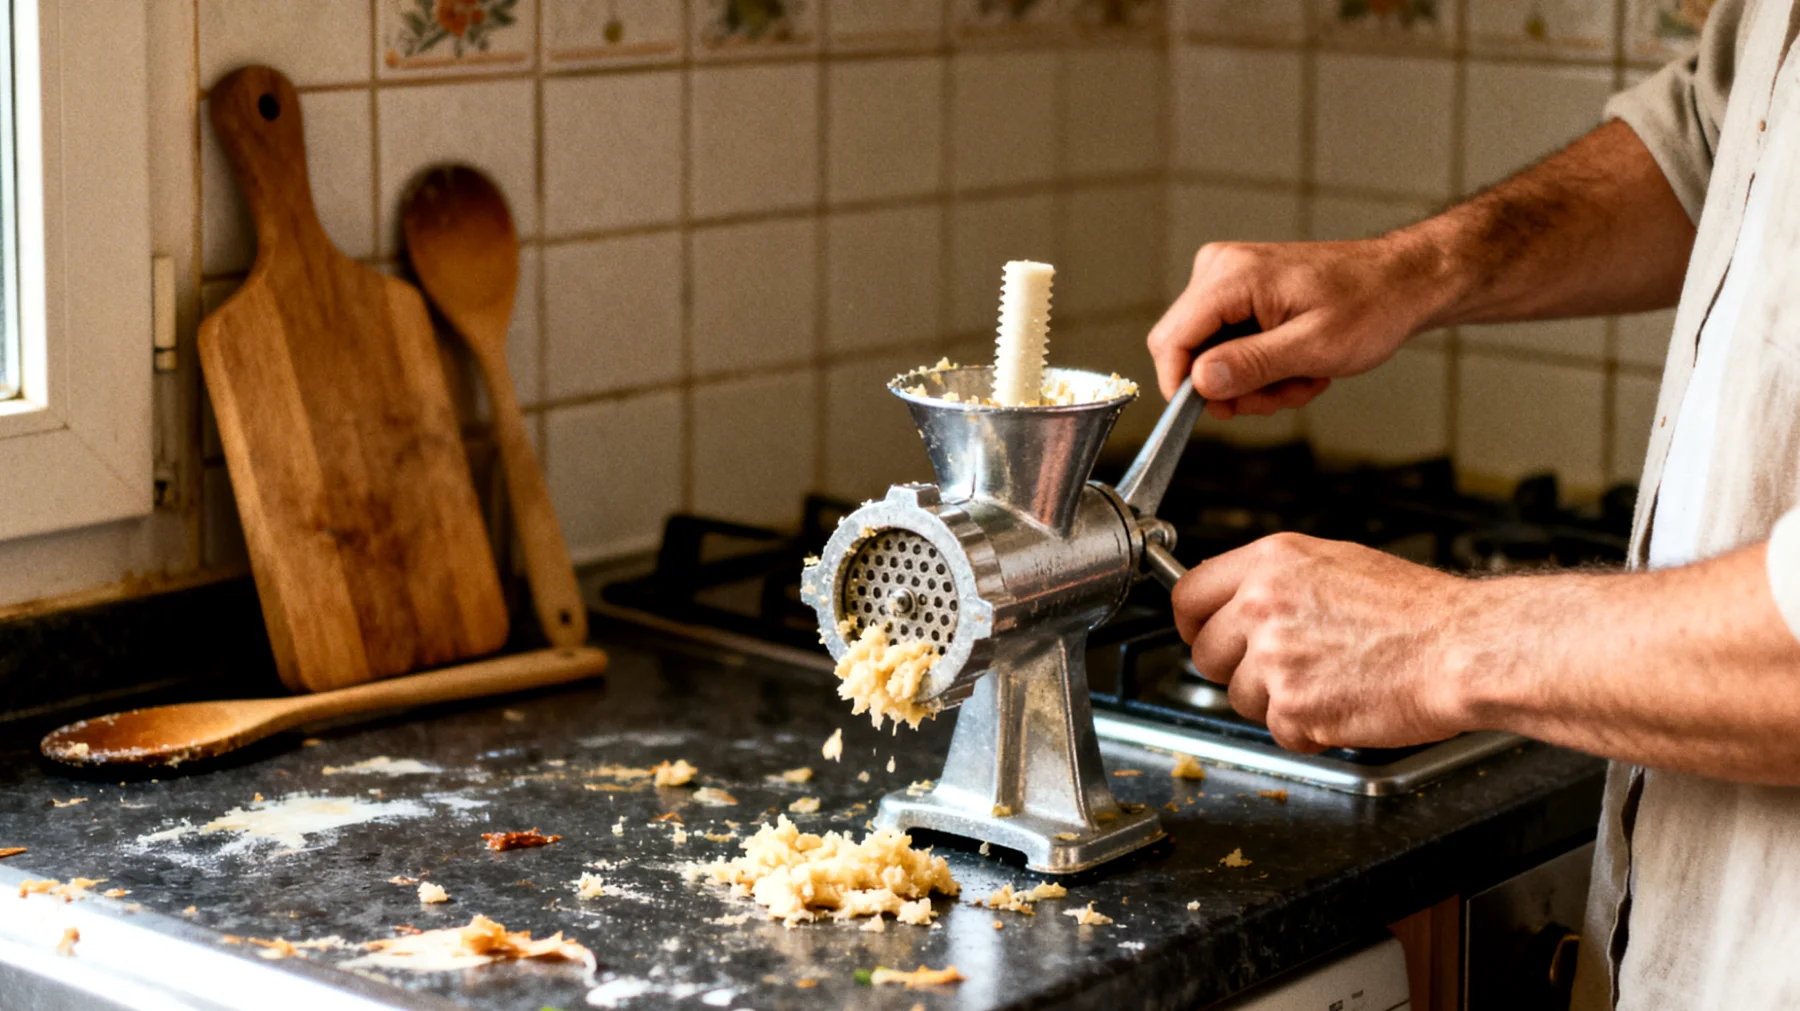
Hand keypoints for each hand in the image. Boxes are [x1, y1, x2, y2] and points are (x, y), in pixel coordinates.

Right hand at [1146, 236, 1446, 418]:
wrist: (1401, 281)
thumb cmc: (1370, 305)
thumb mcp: (1315, 346)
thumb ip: (1252, 364)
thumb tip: (1199, 383)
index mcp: (1231, 276)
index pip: (1171, 339)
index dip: (1183, 386)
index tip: (1220, 411)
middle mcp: (1219, 270)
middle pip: (1187, 351)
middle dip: (1232, 386)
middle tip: (1281, 395)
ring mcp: (1227, 280)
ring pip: (1209, 356)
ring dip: (1255, 382)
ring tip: (1302, 378)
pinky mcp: (1238, 293)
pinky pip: (1227, 347)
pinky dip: (1262, 367)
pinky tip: (1298, 365)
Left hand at [1171, 533, 1473, 752]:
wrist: (1463, 649)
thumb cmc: (1417, 610)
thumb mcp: (1335, 563)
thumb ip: (1276, 581)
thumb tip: (1237, 599)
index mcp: (1270, 563)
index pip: (1188, 595)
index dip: (1193, 623)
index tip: (1201, 635)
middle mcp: (1262, 606)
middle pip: (1204, 654)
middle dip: (1236, 669)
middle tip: (1284, 668)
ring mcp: (1274, 658)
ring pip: (1238, 698)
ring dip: (1275, 701)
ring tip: (1329, 681)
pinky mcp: (1293, 707)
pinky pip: (1277, 731)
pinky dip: (1306, 729)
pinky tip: (1342, 704)